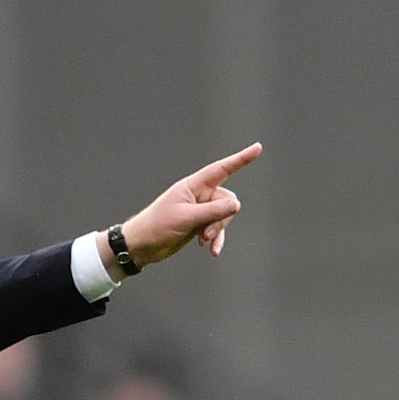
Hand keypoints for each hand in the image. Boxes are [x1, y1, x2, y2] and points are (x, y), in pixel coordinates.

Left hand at [100, 142, 262, 277]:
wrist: (141, 246)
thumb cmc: (157, 227)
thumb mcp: (186, 219)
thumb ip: (213, 211)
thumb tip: (237, 204)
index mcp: (192, 186)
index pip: (221, 170)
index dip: (240, 159)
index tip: (258, 148)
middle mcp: (198, 195)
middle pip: (227, 201)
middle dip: (222, 218)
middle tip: (206, 232)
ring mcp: (199, 210)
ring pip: (224, 216)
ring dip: (217, 230)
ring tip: (204, 241)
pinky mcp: (199, 225)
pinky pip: (217, 229)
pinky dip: (216, 239)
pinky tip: (212, 251)